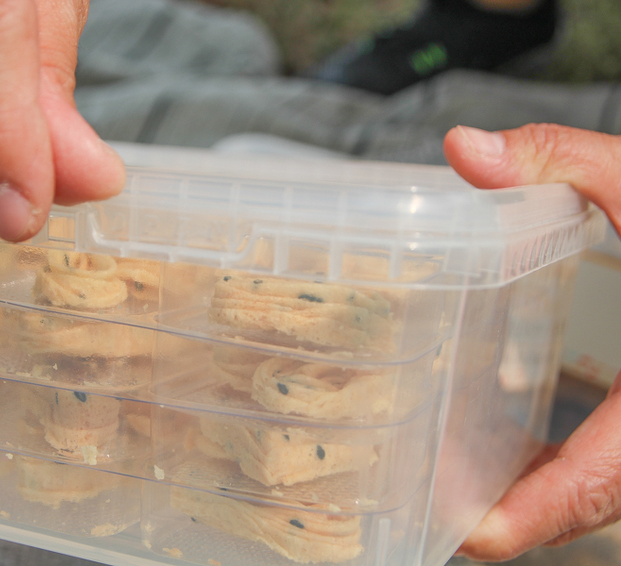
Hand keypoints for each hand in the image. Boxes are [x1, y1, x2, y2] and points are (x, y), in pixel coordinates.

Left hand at [443, 124, 620, 560]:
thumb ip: (560, 160)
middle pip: (598, 501)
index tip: (468, 535)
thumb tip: (462, 149)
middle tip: (446, 508)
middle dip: (521, 517)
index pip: (598, 481)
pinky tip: (535, 451)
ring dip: (548, 500)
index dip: (530, 518)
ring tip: (471, 485)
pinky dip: (578, 474)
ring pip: (614, 490)